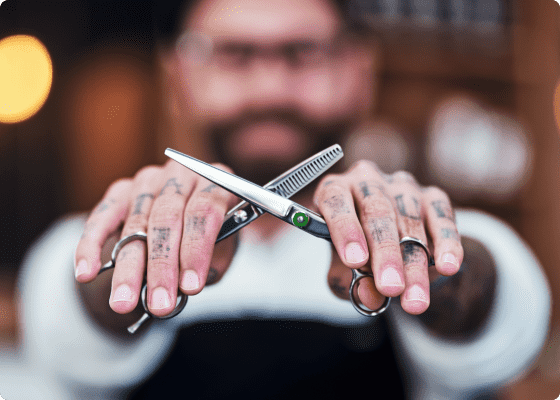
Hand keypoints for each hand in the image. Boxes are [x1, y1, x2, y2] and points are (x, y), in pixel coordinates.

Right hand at [74, 160, 238, 316]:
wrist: (184, 226)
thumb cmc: (207, 241)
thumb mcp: (221, 250)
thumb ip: (210, 262)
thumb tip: (185, 286)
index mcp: (214, 182)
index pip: (204, 210)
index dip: (196, 250)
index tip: (191, 287)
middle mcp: (179, 175)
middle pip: (167, 217)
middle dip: (162, 266)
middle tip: (159, 304)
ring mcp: (147, 181)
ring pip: (134, 224)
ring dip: (128, 268)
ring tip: (124, 303)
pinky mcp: (118, 191)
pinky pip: (100, 218)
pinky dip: (91, 247)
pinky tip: (86, 273)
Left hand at [314, 160, 463, 314]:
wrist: (385, 238)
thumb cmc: (353, 250)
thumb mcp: (341, 267)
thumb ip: (348, 282)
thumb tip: (370, 297)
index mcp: (336, 189)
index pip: (336, 201)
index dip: (346, 230)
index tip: (355, 262)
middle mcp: (368, 180)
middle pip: (377, 212)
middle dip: (386, 254)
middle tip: (391, 288)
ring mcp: (402, 186)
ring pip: (410, 221)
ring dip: (414, 263)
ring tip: (415, 299)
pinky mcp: (433, 195)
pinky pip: (442, 217)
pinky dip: (447, 243)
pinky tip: (449, 267)